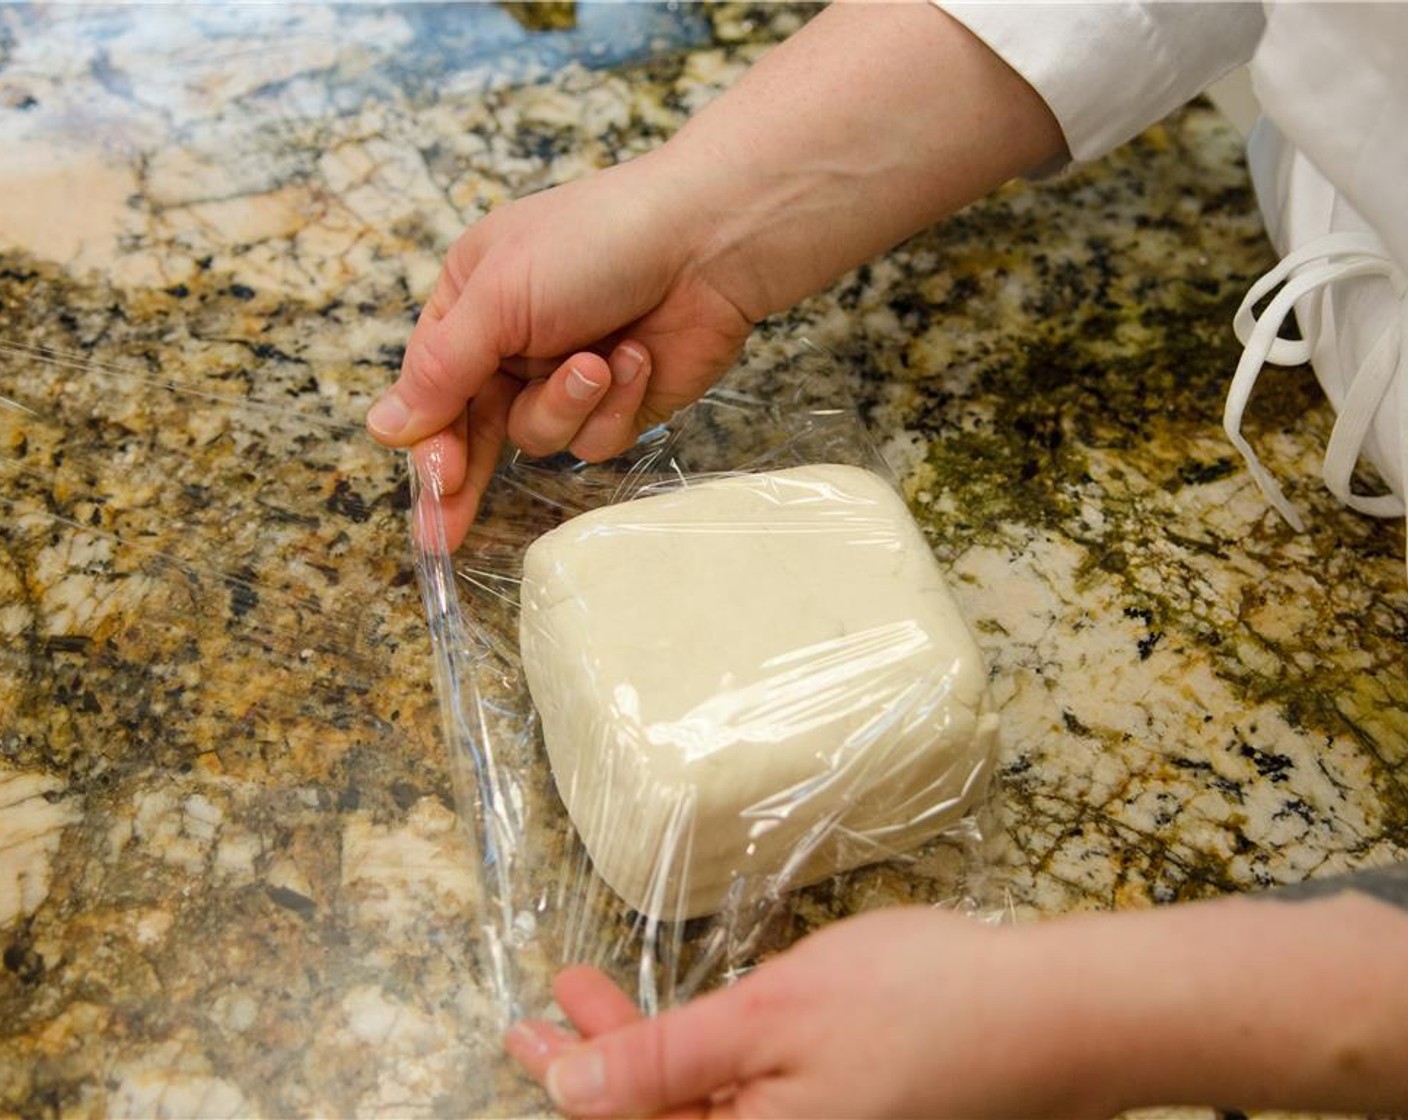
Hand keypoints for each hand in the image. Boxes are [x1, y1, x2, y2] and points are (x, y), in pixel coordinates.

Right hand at [367, 152, 753, 546]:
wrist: (710, 242)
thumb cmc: (596, 243)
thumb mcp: (500, 297)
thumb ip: (442, 369)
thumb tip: (382, 428)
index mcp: (473, 303)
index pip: (431, 387)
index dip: (427, 439)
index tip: (429, 482)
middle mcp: (514, 344)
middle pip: (474, 429)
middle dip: (463, 475)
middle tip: (442, 533)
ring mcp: (570, 377)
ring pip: (538, 437)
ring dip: (567, 404)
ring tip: (597, 361)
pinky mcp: (621, 404)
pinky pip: (595, 440)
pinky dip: (615, 405)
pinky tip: (637, 358)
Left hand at [505, 907, 1107, 1118]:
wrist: (1054, 1015)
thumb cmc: (920, 1007)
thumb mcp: (773, 1018)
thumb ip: (667, 1061)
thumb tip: (570, 1094)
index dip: (566, 1082)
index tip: (520, 1029)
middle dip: (598, 1059)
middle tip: (554, 1003)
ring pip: (700, 1102)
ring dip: (645, 1049)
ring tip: (595, 993)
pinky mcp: (842, 1110)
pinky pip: (747, 1093)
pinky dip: (702, 1051)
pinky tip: (684, 1019)